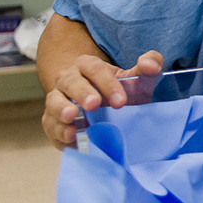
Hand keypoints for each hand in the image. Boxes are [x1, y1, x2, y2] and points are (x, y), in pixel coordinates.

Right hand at [41, 51, 162, 149]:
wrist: (96, 104)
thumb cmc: (117, 89)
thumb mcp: (134, 77)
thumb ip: (148, 66)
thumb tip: (152, 66)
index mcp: (88, 65)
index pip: (95, 69)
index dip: (108, 83)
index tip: (121, 101)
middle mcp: (68, 79)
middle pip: (71, 82)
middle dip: (82, 92)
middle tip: (94, 104)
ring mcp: (57, 100)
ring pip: (54, 101)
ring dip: (61, 109)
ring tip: (72, 117)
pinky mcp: (52, 121)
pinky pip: (50, 124)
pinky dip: (58, 131)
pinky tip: (70, 137)